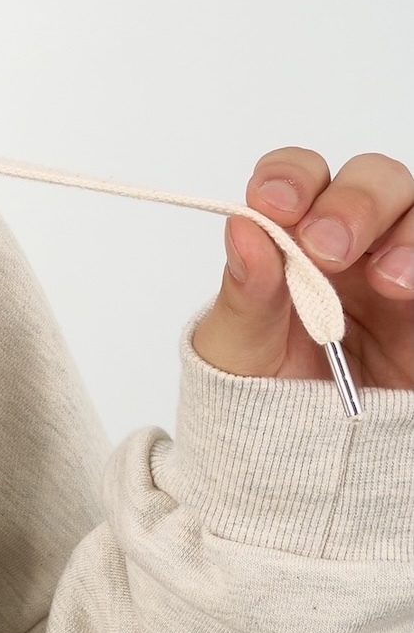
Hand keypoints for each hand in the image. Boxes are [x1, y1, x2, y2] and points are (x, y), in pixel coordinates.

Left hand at [192, 150, 413, 393]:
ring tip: (387, 284)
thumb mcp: (236, 350)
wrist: (297, 458)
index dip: (292, 177)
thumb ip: (244, 293)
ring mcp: (399, 270)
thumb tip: (244, 227)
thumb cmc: (258, 391)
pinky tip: (408, 291)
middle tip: (327, 251)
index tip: (275, 205)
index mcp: (293, 237)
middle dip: (355, 202)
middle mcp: (354, 242)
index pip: (299, 175)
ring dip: (408, 234)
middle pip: (375, 178)